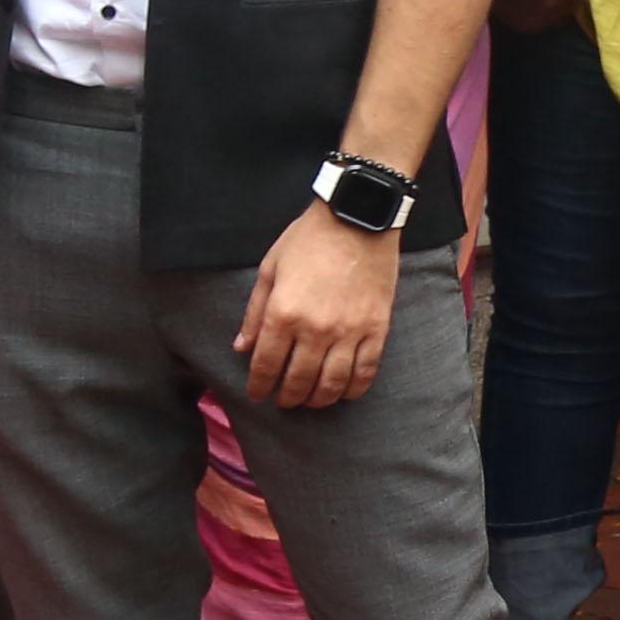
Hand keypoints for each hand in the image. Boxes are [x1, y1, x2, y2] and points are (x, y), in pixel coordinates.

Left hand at [237, 202, 402, 409]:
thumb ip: (254, 312)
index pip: (266, 365)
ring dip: (318, 399)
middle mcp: (315, 329)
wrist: (357, 218)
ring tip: (311, 400)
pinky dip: (353, 388)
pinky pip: (365, 371)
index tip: (257, 393)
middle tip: (284, 400)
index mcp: (283, 313)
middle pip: (298, 381)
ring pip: (332, 383)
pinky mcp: (376, 328)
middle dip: (287, 397)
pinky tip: (344, 392)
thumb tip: (243, 347)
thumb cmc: (308, 239)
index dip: (259, 385)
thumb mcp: (270, 269)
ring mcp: (349, 331)